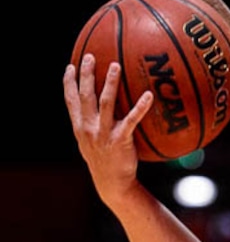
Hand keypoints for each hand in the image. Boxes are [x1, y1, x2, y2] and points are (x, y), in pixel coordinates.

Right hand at [64, 55, 152, 206]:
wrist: (113, 185)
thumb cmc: (105, 164)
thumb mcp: (91, 145)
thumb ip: (91, 127)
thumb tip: (96, 112)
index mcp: (80, 128)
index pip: (70, 101)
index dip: (68, 82)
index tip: (70, 66)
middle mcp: (89, 128)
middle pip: (85, 95)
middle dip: (86, 74)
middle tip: (91, 56)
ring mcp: (103, 134)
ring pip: (105, 102)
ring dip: (109, 82)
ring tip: (115, 66)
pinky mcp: (120, 140)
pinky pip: (131, 120)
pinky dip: (140, 107)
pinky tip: (149, 95)